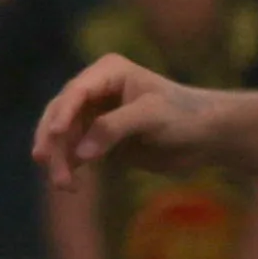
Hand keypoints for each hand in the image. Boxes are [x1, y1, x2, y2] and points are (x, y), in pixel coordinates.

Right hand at [33, 52, 219, 183]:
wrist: (207, 137)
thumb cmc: (185, 116)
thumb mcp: (152, 116)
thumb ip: (114, 128)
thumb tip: (80, 153)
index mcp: (108, 73)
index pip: (76, 92)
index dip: (62, 113)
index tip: (55, 136)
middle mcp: (95, 90)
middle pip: (61, 114)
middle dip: (55, 142)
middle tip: (50, 166)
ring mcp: (95, 115)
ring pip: (63, 136)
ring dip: (60, 159)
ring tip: (64, 185)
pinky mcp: (99, 139)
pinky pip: (74, 152)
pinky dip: (69, 167)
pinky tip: (71, 184)